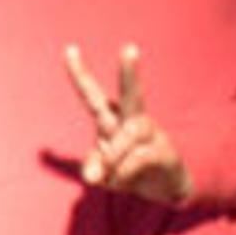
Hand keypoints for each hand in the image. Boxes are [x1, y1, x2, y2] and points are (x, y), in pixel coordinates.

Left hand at [64, 42, 189, 202]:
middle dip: (130, 72)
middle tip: (130, 47)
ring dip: (113, 163)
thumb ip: (92, 167)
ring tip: (115, 175)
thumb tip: (93, 177)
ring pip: (124, 141)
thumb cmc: (129, 171)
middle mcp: (131, 119)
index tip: (69, 48)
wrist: (166, 187)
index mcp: (110, 118)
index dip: (79, 73)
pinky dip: (123, 175)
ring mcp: (150, 133)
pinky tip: (127, 178)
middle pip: (130, 94)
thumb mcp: (102, 172)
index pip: (91, 94)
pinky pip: (134, 161)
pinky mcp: (163, 151)